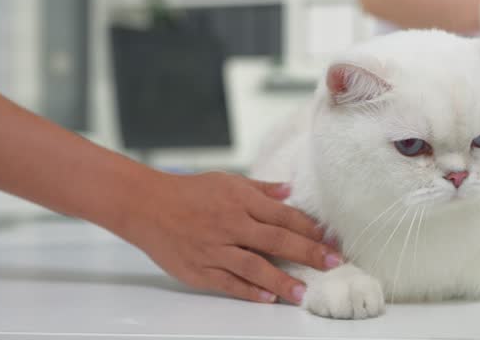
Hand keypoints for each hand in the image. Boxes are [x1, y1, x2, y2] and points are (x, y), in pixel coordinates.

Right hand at [118, 171, 341, 304]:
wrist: (146, 205)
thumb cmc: (189, 192)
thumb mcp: (227, 181)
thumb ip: (261, 189)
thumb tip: (289, 191)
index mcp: (240, 201)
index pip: (283, 216)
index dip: (309, 228)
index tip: (329, 239)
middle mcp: (231, 224)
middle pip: (276, 240)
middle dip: (308, 253)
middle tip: (333, 263)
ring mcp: (215, 249)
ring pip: (254, 266)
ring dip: (282, 280)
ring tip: (303, 292)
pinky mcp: (199, 270)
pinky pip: (228, 283)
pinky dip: (249, 291)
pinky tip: (267, 297)